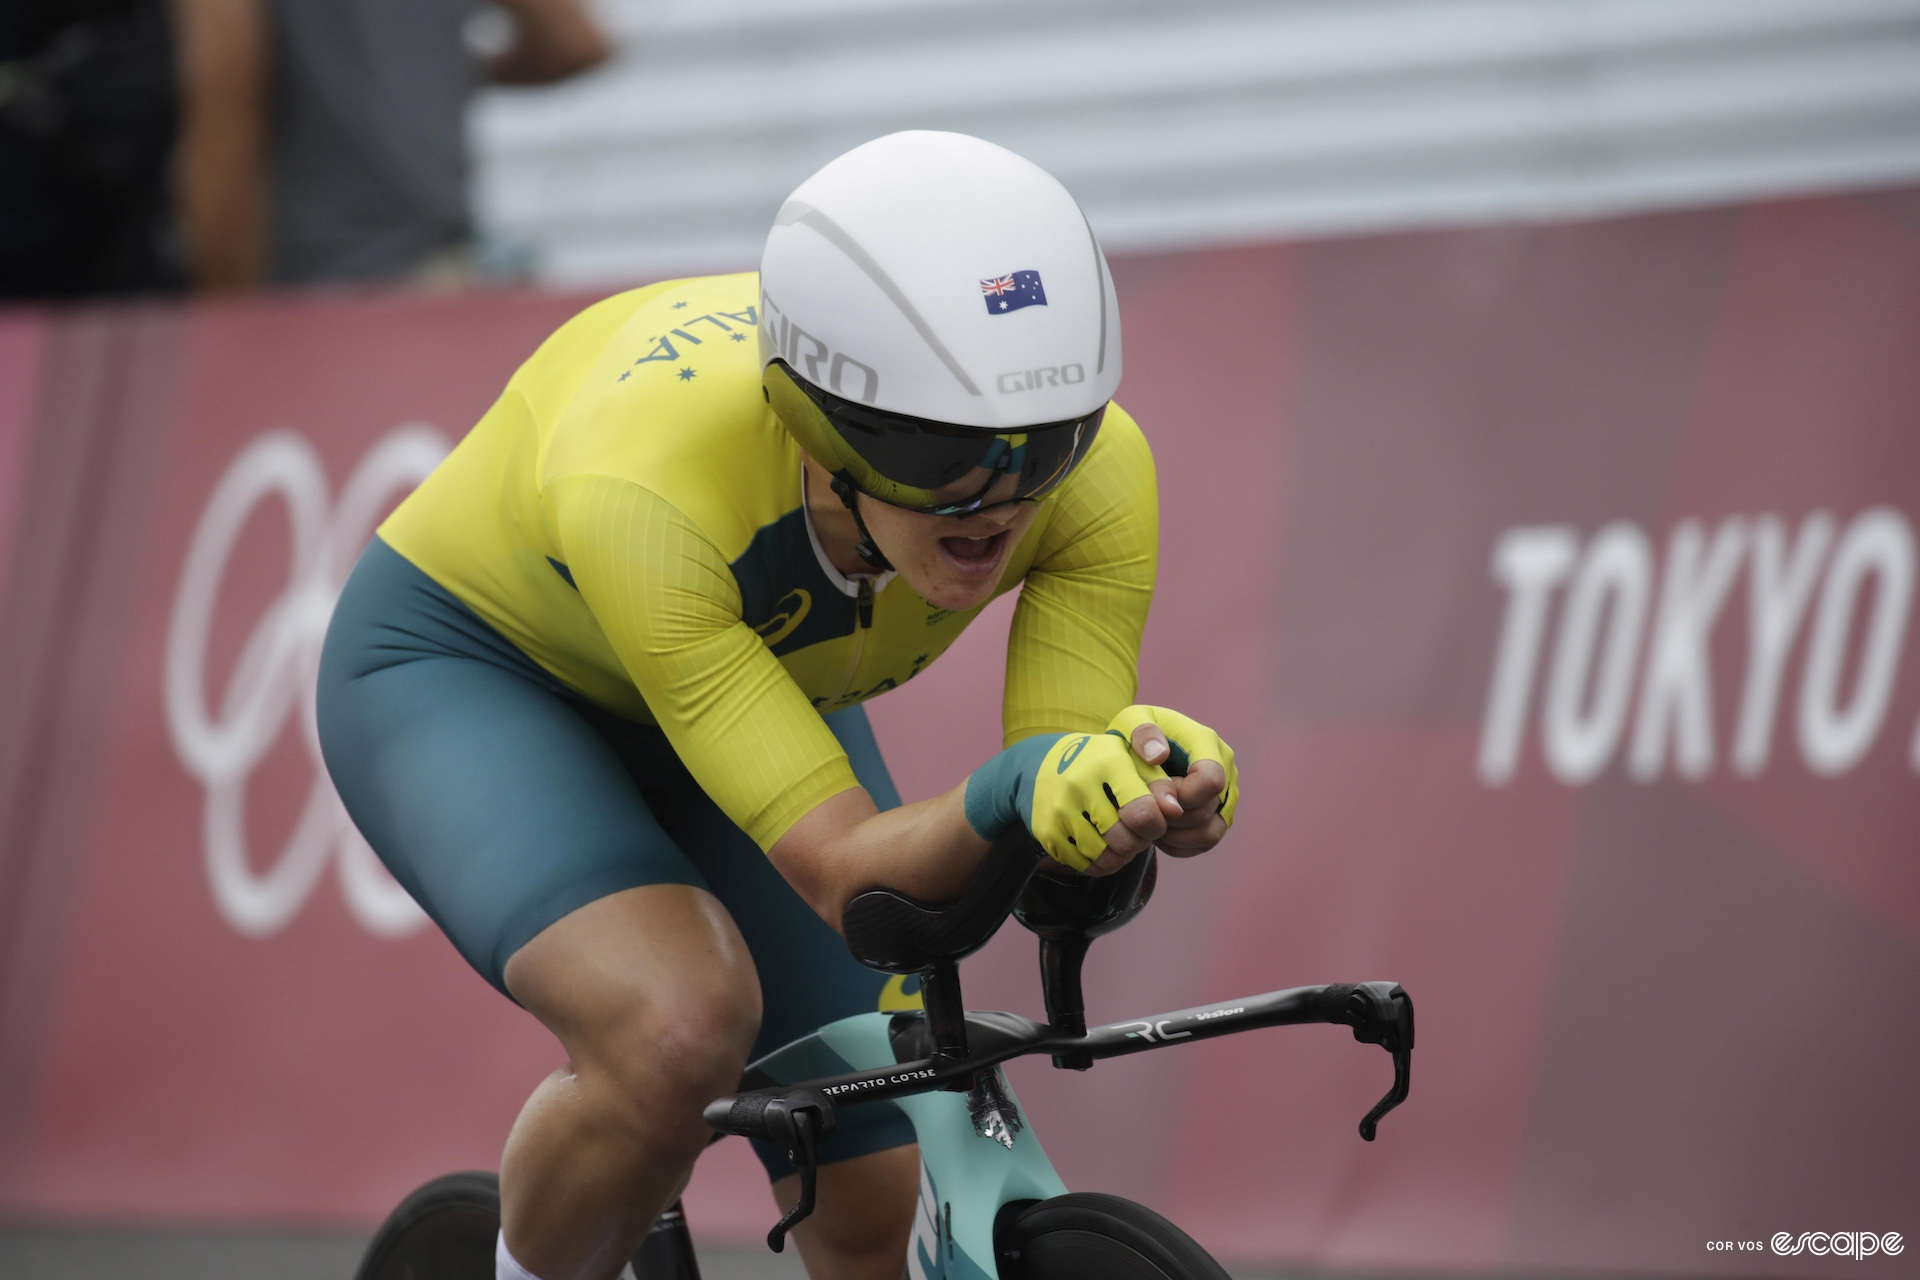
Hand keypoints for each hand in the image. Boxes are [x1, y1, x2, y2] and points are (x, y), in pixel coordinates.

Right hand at [1025, 732, 1170, 875]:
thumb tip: (1175, 811)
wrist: (1037, 765)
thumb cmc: (1098, 762)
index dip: (1156, 825)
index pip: (1142, 812)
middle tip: (1138, 834)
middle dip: (1138, 842)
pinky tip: (1104, 849)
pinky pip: (1083, 865)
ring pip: (1104, 856)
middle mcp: (1079, 784)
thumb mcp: (1128, 756)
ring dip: (1121, 856)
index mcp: (1107, 762)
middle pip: (1124, 840)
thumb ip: (1157, 780)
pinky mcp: (1046, 831)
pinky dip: (1099, 864)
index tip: (1155, 821)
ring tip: (1123, 842)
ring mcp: (1059, 810)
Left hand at [1106, 705, 1236, 857]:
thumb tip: (1157, 756)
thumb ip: (1142, 732)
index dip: (1181, 796)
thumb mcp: (1131, 720)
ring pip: (1210, 832)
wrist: (1143, 747)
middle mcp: (1225, 768)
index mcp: (1207, 742)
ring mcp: (1226, 794)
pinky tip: (1157, 833)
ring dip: (1175, 835)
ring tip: (1149, 823)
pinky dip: (1180, 845)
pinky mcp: (1220, 815)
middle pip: (1206, 810)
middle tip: (1144, 809)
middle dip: (1170, 816)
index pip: (1210, 780)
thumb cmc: (1135, 733)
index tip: (1155, 794)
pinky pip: (1206, 842)